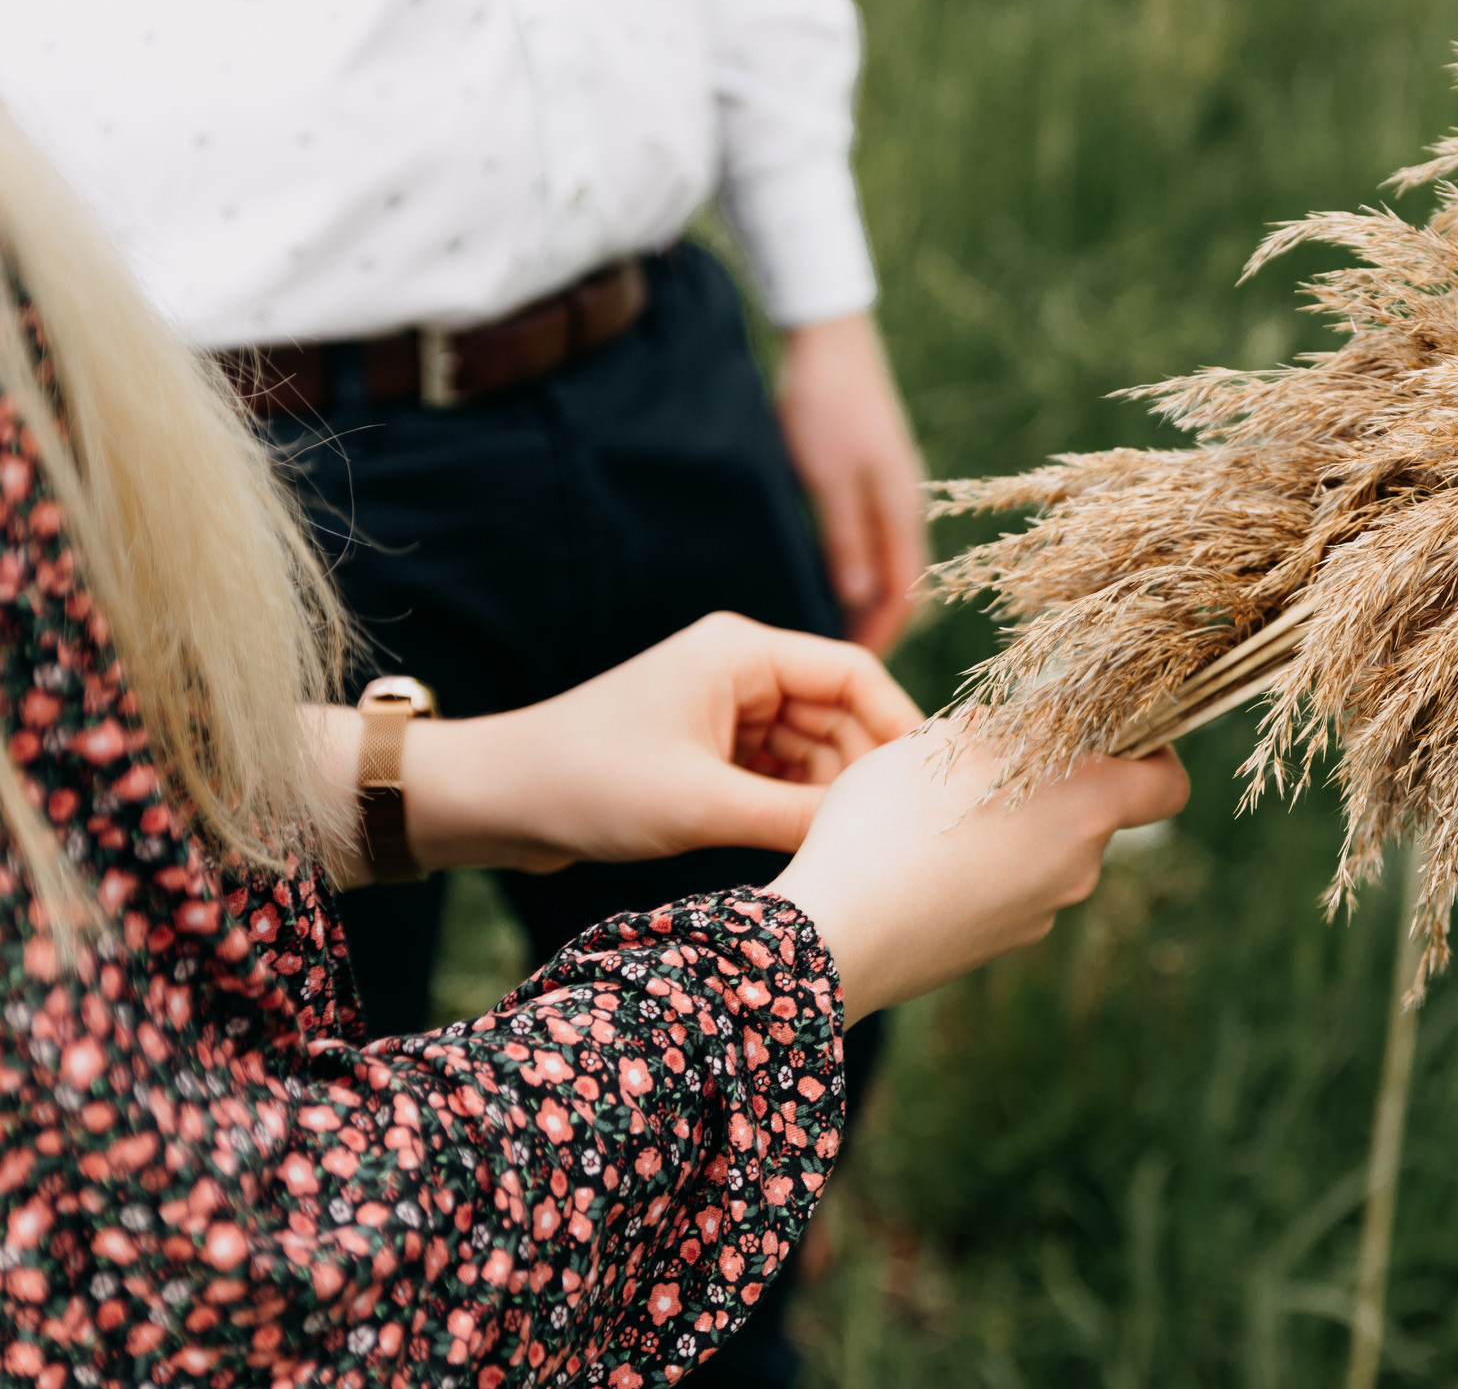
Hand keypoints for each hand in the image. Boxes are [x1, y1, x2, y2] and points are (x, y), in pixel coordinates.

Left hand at [320, 613, 927, 882]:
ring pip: (810, 749)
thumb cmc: (588, 784)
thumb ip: (797, 819)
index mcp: (742, 652)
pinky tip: (804, 844)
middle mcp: (740, 670)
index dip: (897, 726)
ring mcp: (723, 709)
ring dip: (825, 794)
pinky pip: (776, 772)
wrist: (493, 801)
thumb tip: (875, 840)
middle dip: (861, 770)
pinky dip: (792, 805)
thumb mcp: (703, 807)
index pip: (853, 673)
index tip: (923, 785)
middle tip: (888, 832)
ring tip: (845, 846)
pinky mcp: (706, 748)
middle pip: (838, 713)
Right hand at [765, 721, 1189, 1021]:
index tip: (1115, 739)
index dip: (1154, 757)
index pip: (1168, 786)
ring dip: (1010, 828)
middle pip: (1093, 813)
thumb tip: (1030, 725)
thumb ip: (1007, 729)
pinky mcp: (1003, 945)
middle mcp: (1080, 864)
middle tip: (982, 766)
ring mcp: (1043, 913)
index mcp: (1086, 804)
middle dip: (1051, 786)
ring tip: (933, 815)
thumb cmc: (889, 822)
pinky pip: (1009, 891)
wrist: (835, 937)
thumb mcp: (945, 742)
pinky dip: (982, 872)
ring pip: (1045, 851)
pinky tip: (922, 861)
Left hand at [776, 310, 927, 652]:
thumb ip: (845, 539)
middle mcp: (905, 507)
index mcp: (901, 512)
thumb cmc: (824, 405)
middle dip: (878, 627)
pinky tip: (831, 578)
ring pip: (889, 564)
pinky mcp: (874, 478)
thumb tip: (860, 599)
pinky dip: (860, 571)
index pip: (903, 595)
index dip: (881, 637)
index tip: (855, 675)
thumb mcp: (827, 479)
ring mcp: (892, 491)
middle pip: (902, 587)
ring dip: (868, 600)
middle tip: (843, 667)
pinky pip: (876, 542)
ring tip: (833, 630)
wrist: (829, 338)